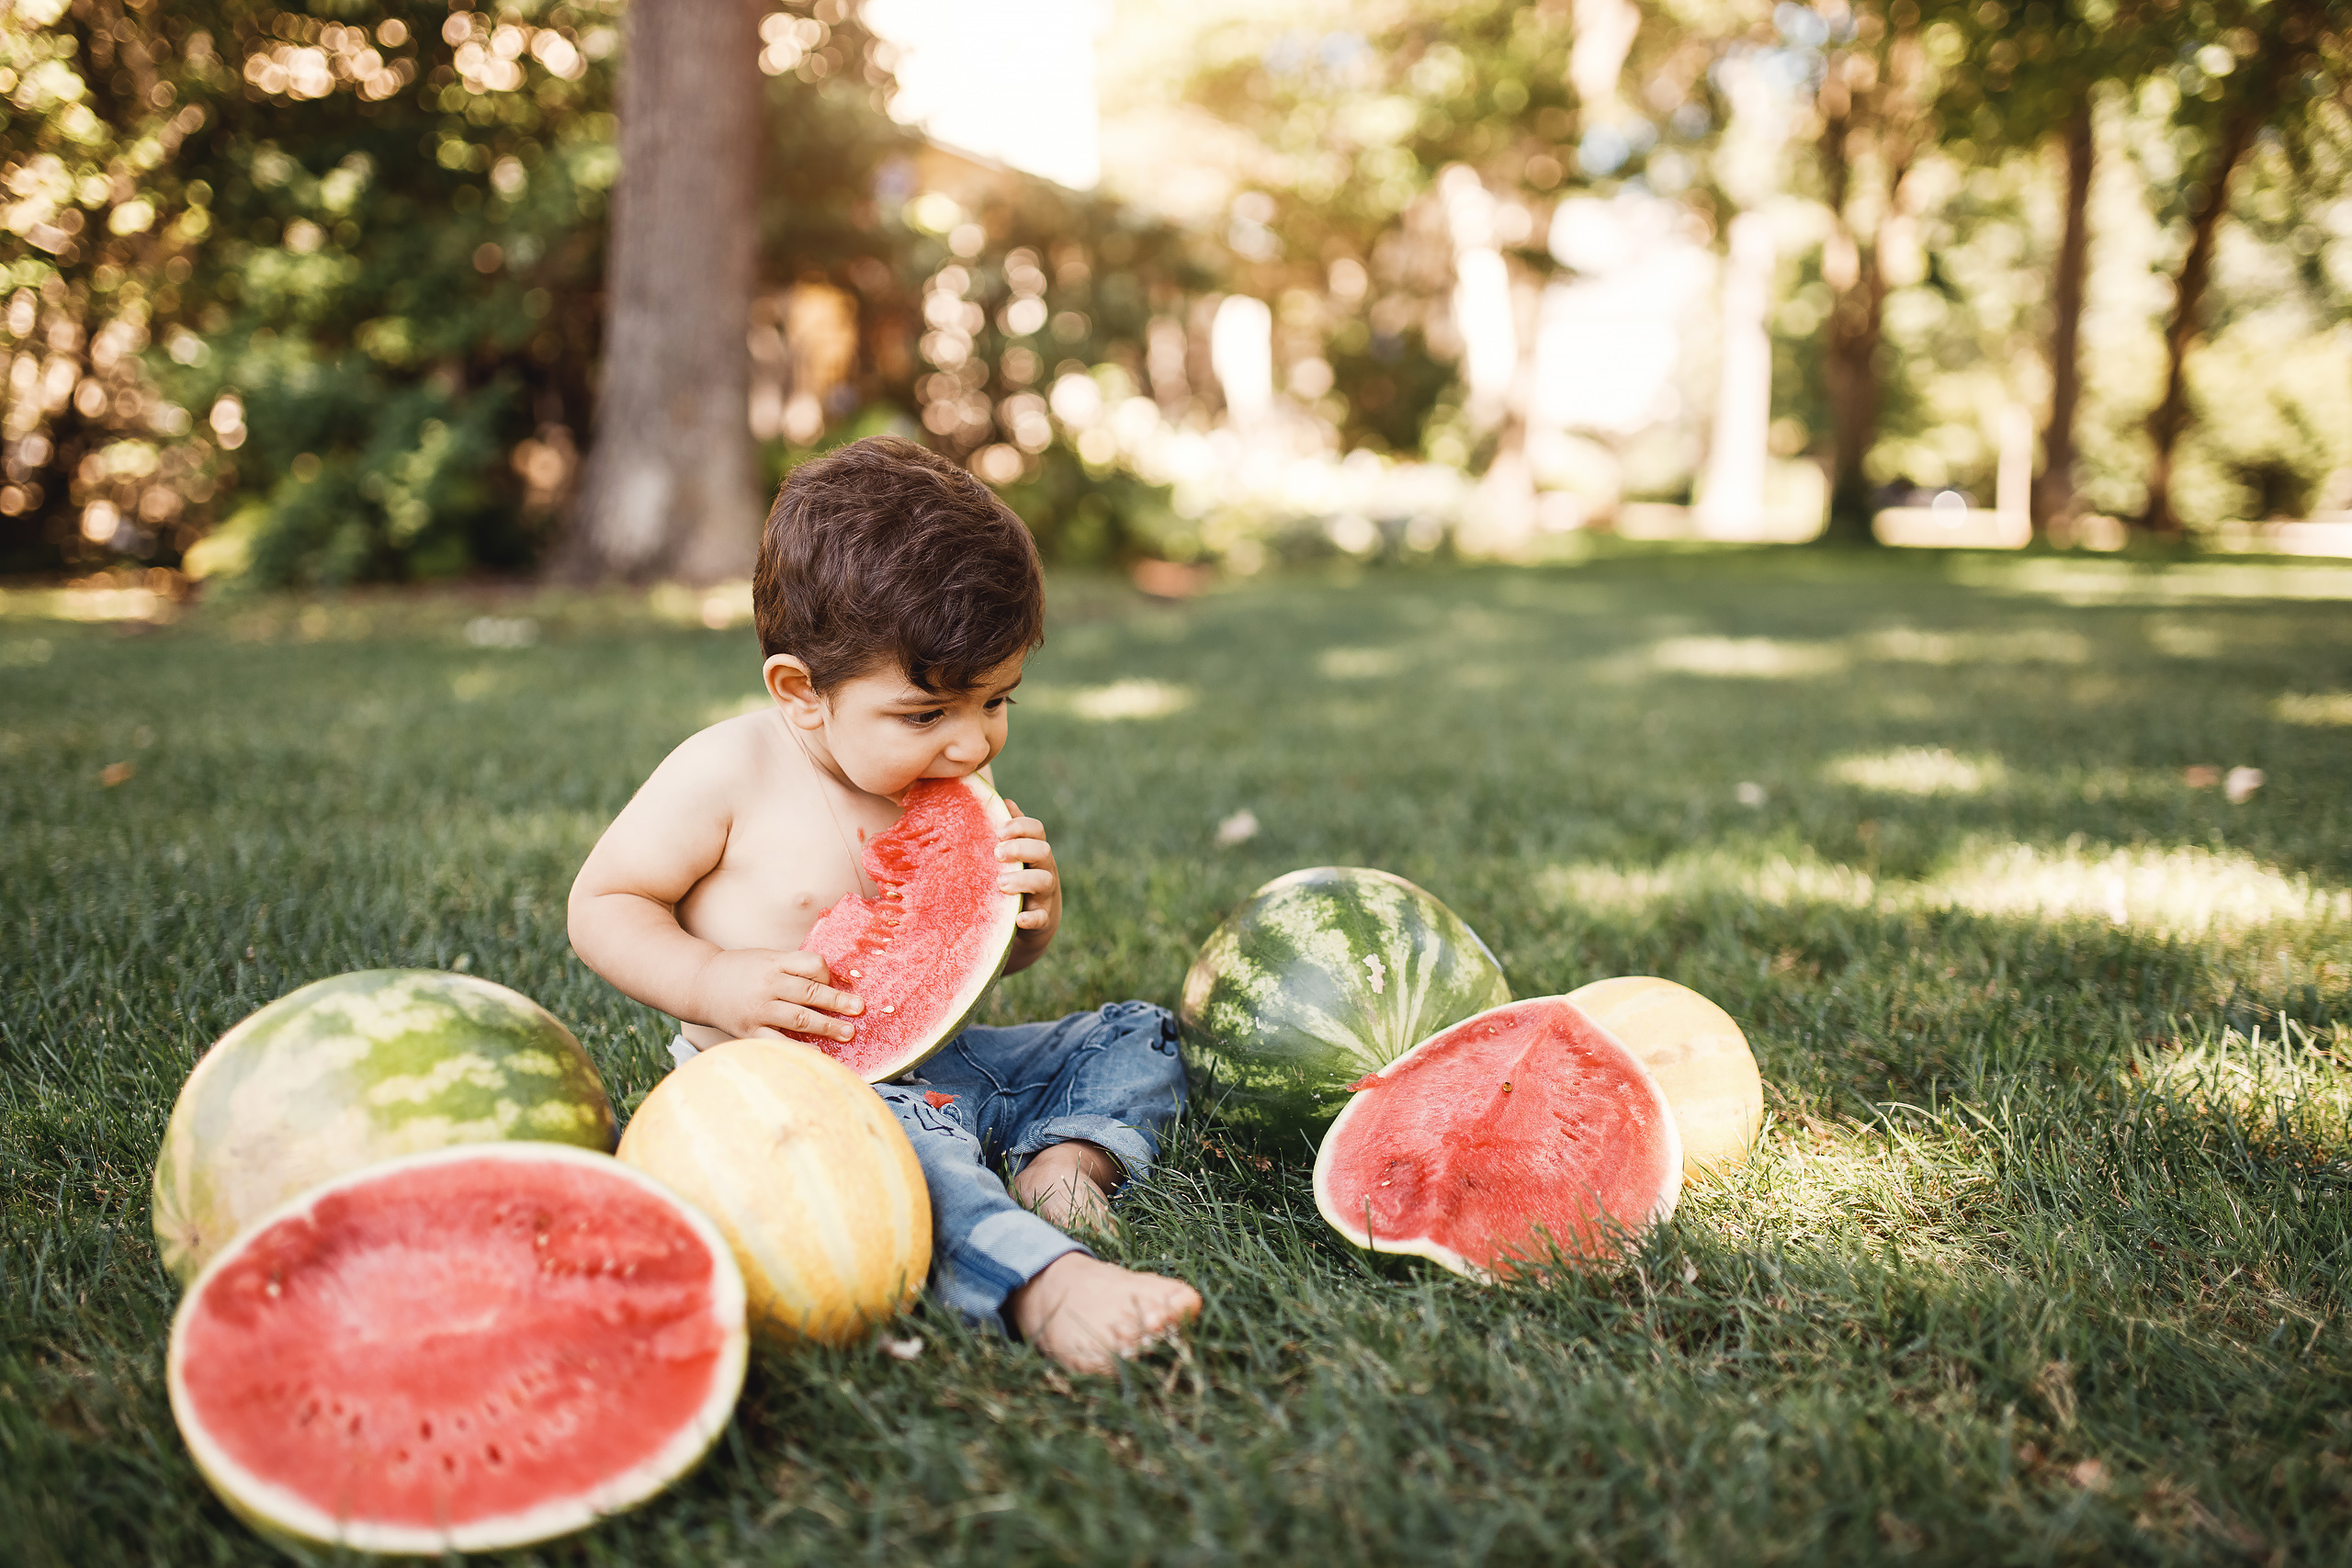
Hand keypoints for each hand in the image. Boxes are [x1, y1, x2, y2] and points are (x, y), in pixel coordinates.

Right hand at [684, 947, 863, 1042]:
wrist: (699, 984)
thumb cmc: (741, 971)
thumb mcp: (766, 958)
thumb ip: (793, 969)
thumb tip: (832, 983)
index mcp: (774, 963)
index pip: (811, 964)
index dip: (827, 974)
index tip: (836, 983)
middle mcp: (767, 985)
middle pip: (809, 992)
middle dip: (838, 1002)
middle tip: (860, 1009)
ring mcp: (758, 1010)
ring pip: (799, 1018)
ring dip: (826, 1027)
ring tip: (848, 1033)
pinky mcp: (749, 1031)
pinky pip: (778, 1042)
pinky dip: (799, 1048)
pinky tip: (817, 1053)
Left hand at [996, 800, 1061, 943]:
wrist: (1031, 921)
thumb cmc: (1017, 878)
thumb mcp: (1014, 855)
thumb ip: (1010, 831)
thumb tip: (1004, 801)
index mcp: (1035, 850)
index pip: (1036, 830)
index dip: (1020, 826)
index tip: (998, 832)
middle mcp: (1044, 869)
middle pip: (1043, 851)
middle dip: (1020, 848)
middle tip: (997, 854)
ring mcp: (1045, 894)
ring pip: (1044, 881)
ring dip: (1022, 880)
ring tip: (1000, 883)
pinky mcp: (1042, 919)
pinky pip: (1041, 918)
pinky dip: (1031, 918)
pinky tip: (1018, 918)